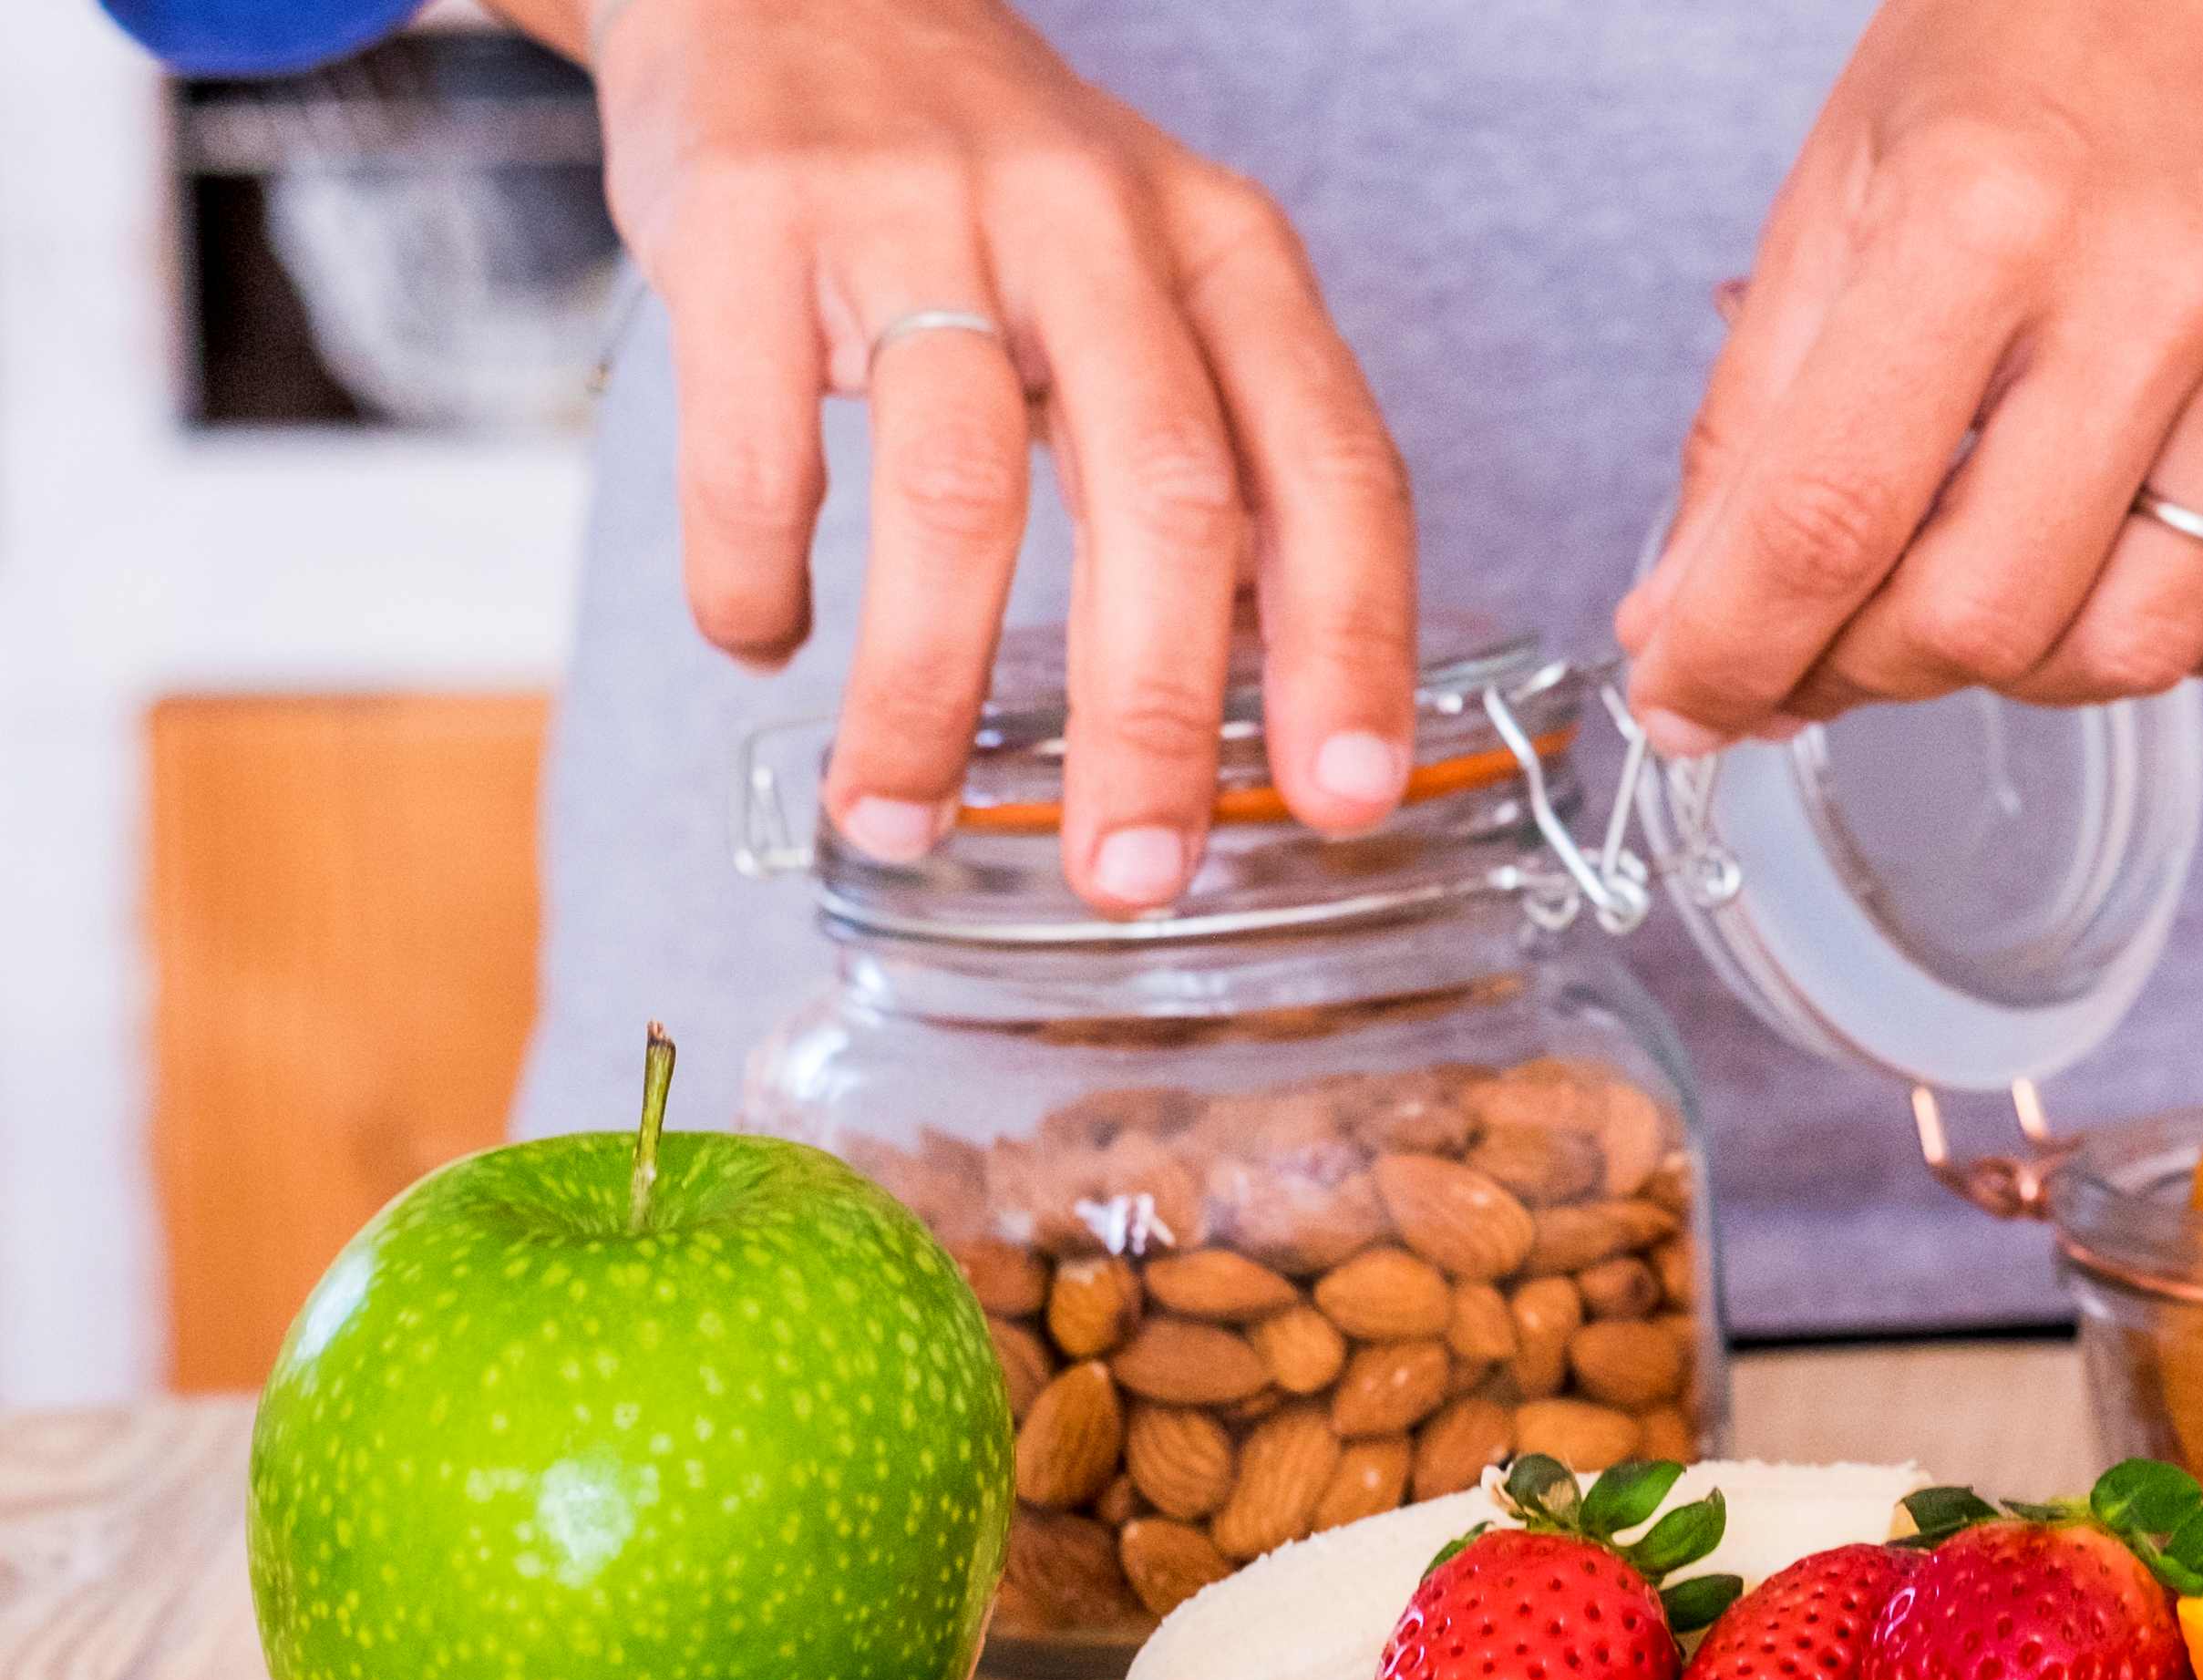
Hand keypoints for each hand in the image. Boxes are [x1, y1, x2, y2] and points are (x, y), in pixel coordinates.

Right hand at [514, 0, 1416, 910]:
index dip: (1355, 644)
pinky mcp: (749, 222)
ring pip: (958, 497)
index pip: (1338, 468)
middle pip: (1165, 500)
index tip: (1349, 795)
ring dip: (924, 696)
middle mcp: (1097, 225)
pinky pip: (759, 449)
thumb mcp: (1158, 283)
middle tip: (1130, 875)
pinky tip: (764, 640)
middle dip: (1154, 719)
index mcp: (1228, 258)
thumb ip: (1226, 461)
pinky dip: (757, 579)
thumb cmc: (996, 184)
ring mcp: (921, 214)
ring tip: (897, 816)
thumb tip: (1279, 692)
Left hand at [1612, 0, 2202, 751]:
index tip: (1688, 702)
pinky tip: (2108, 558)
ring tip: (1974, 586)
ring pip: (2132, 652)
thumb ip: (1754, 419)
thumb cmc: (2035, 42)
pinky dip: (2165, 640)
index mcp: (1985, 212)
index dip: (1736, 651)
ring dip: (2019, 670)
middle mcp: (2156, 287)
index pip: (1830, 516)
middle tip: (1832, 633)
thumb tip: (1688, 627)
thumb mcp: (1842, 185)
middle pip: (1985, 615)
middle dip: (1871, 669)